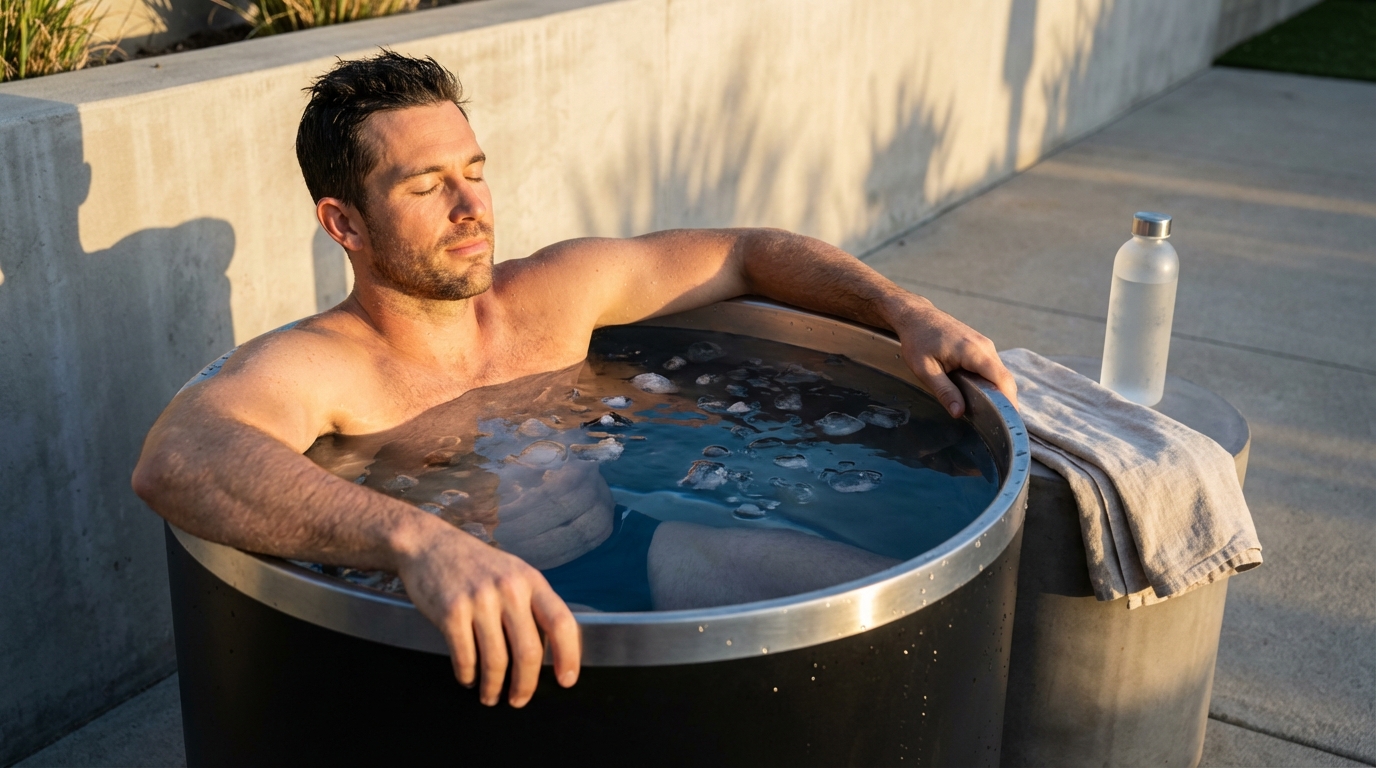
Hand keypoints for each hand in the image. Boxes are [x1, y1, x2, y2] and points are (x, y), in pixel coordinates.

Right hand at [394, 520, 579, 706]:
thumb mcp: (512, 573)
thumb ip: (532, 604)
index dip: (569, 656)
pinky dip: (468, 676)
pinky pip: (465, 657)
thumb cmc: (475, 565)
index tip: (566, 680)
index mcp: (531, 580)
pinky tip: (469, 679)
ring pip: (495, 661)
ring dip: (493, 687)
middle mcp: (509, 589)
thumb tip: (549, 650)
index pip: (561, 622)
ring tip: (490, 696)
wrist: (428, 545)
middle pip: (528, 651)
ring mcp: (479, 600)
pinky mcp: (451, 611)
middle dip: (526, 685)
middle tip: (519, 700)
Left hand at [890, 298, 1018, 416]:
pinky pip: (993, 368)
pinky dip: (992, 383)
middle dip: (1006, 402)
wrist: (916, 316)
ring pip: (1000, 373)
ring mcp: (985, 345)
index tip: (1009, 422)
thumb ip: (944, 391)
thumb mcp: (925, 370)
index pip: (1001, 380)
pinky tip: (983, 396)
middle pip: (1005, 379)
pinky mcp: (981, 346)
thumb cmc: (918, 340)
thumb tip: (959, 412)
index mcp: (974, 351)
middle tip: (1000, 426)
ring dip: (999, 392)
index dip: (1008, 401)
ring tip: (992, 414)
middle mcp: (985, 346)